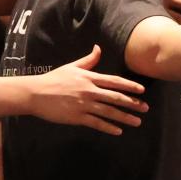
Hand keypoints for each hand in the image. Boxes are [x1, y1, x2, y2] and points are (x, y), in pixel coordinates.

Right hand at [27, 45, 149, 134]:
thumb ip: (88, 60)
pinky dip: (108, 127)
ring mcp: (83, 105)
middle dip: (132, 103)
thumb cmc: (53, 79)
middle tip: (145, 108)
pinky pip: (96, 123)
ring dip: (125, 117)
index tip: (142, 90)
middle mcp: (89, 91)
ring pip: (109, 111)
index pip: (114, 81)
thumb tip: (98, 48)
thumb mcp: (71, 67)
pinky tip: (118, 131)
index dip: (129, 86)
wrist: (35, 93)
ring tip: (137, 122)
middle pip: (115, 97)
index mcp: (89, 78)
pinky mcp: (77, 117)